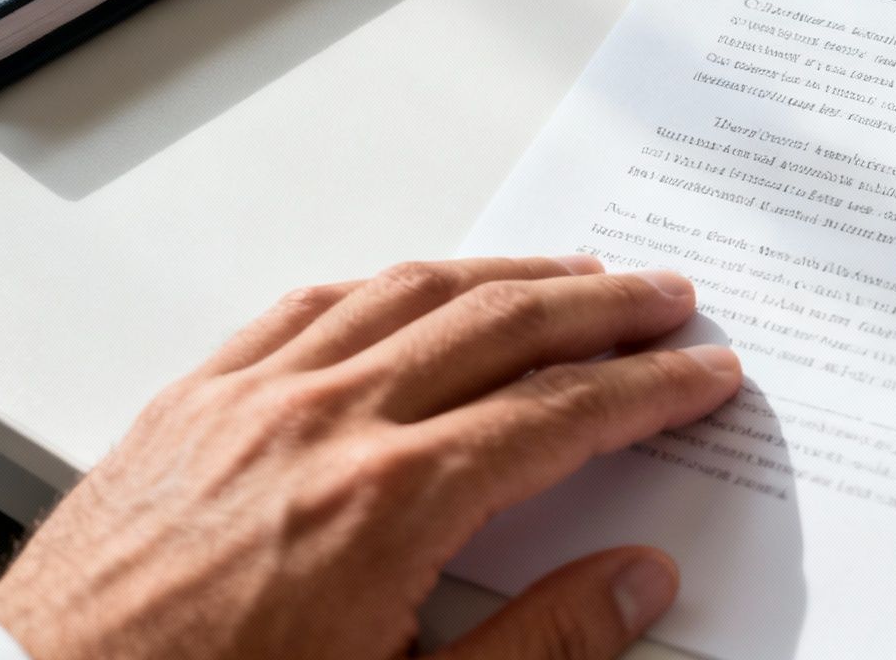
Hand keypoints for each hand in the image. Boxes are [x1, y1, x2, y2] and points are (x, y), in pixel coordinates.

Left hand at [0, 255, 741, 659]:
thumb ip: (542, 645)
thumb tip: (639, 583)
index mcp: (389, 502)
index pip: (560, 412)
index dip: (650, 388)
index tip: (702, 373)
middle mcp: (325, 422)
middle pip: (502, 325)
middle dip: (603, 306)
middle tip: (669, 298)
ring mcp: (253, 399)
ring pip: (412, 292)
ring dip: (509, 274)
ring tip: (574, 273)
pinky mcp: (193, 398)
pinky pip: (310, 305)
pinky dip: (391, 283)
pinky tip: (421, 286)